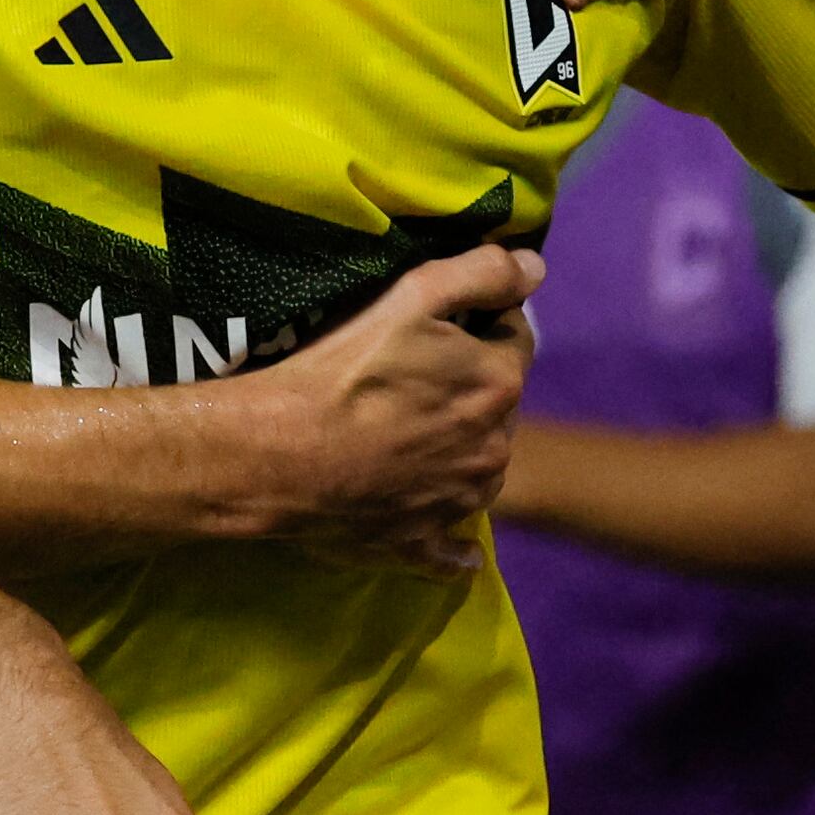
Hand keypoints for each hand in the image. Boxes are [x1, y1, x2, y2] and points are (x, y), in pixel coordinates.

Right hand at [215, 245, 542, 572]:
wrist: (279, 453)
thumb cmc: (343, 369)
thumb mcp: (413, 296)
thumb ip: (482, 274)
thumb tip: (535, 266)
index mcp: (498, 385)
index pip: (515, 337)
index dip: (484, 322)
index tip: (446, 322)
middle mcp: (494, 448)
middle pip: (497, 404)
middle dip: (471, 387)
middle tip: (417, 376)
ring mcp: (459, 501)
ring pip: (479, 468)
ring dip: (462, 451)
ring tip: (412, 436)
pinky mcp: (422, 542)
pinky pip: (451, 548)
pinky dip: (452, 543)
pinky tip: (448, 540)